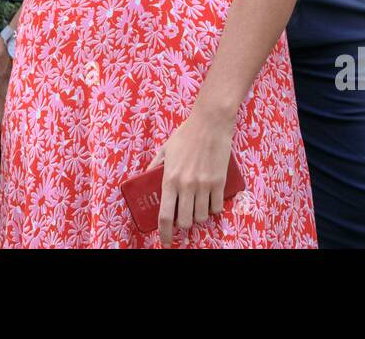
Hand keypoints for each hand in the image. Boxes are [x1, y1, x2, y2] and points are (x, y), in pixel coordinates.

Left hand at [148, 105, 235, 245]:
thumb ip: (155, 165)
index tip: (165, 241)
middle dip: (183, 224)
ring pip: (201, 217)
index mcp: (169, 179)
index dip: (164, 233)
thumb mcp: (165, 149)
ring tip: (197, 207)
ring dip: (198, 217)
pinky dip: (213, 209)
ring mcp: (204, 185)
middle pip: (185, 221)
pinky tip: (210, 202)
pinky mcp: (219, 182)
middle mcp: (186, 185)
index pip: (165, 215)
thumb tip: (145, 176)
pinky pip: (217, 208)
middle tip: (183, 217)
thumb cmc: (186, 134)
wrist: (210, 122)